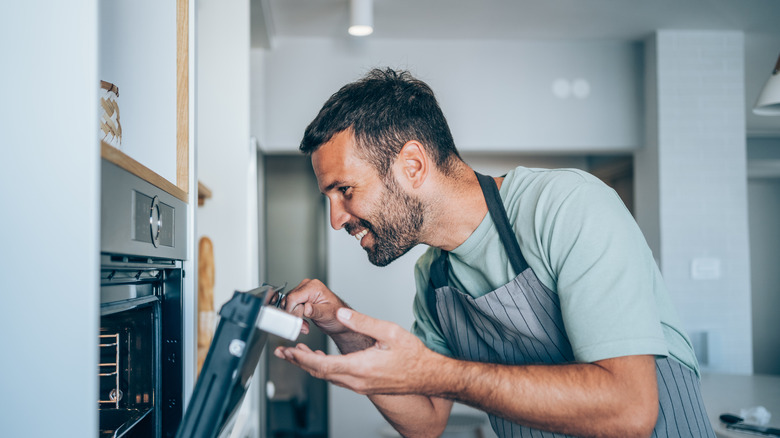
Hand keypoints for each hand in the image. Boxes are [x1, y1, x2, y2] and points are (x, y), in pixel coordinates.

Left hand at [274, 308, 436, 395]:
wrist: (429, 376)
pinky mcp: (364, 386)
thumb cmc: (413, 355)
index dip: (303, 358)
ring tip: (296, 356)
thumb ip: (363, 321)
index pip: (323, 365)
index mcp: (361, 367)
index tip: (290, 350)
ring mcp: (361, 386)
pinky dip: (324, 369)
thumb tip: (341, 315)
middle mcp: (358, 381)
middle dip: (299, 362)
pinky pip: (338, 379)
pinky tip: (321, 361)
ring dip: (310, 366)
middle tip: (284, 353)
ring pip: (328, 377)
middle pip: (321, 373)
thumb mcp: (389, 331)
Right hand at [282, 279, 349, 336]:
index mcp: (314, 286)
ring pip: (287, 305)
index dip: (292, 311)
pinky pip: (290, 307)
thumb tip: (306, 308)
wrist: (339, 320)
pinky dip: (295, 317)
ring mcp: (302, 291)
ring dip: (294, 318)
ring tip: (305, 325)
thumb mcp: (328, 314)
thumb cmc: (337, 316)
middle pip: (288, 301)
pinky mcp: (300, 298)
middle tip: (304, 326)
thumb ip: (316, 311)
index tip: (297, 322)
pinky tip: (304, 322)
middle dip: (294, 316)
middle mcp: (307, 286)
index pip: (293, 297)